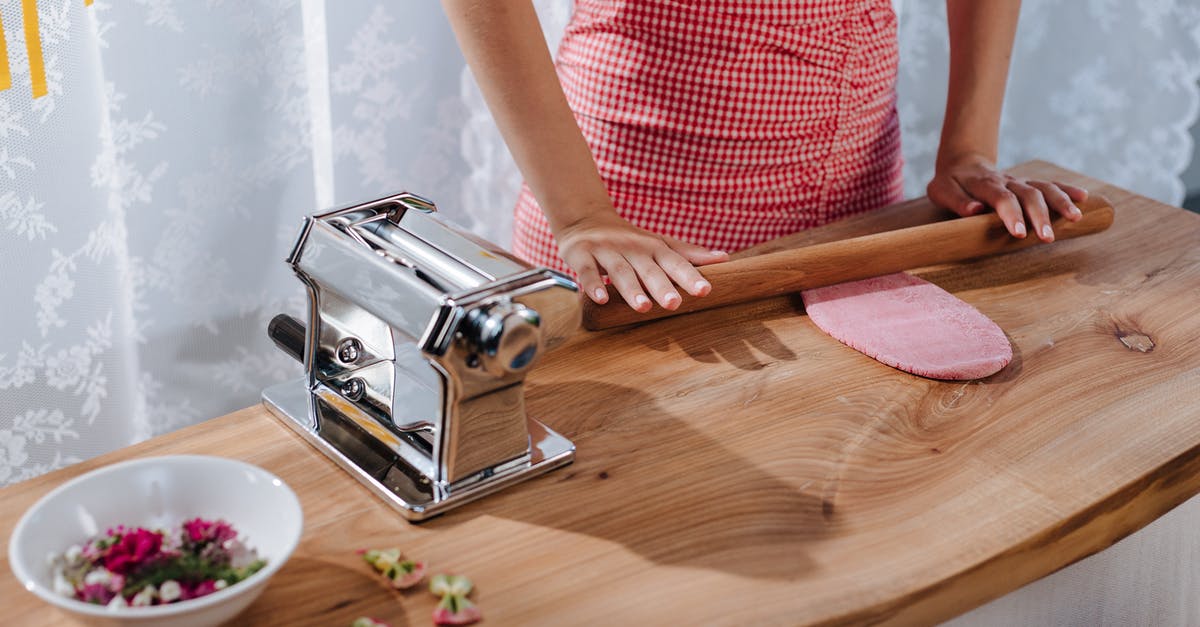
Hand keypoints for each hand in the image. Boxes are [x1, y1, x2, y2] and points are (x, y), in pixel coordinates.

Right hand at [555, 212, 728, 311]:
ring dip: (632, 289)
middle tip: (675, 304)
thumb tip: (725, 259)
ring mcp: (607, 251)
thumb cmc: (630, 240)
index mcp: (654, 248)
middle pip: (649, 269)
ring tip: (643, 307)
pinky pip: (587, 271)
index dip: (690, 276)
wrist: (585, 219)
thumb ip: (689, 253)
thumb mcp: (660, 243)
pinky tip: (601, 299)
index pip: (675, 262)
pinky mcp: (582, 255)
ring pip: (620, 271)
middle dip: (662, 286)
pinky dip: (593, 284)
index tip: (705, 291)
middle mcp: (633, 249)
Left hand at [927, 153, 1088, 241]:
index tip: (1020, 233)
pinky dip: (1067, 190)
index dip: (1011, 214)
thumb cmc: (949, 183)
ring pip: (1043, 188)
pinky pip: (1050, 184)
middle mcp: (1006, 181)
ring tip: (1075, 219)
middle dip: (1040, 216)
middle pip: (1028, 195)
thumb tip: (974, 210)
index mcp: (984, 184)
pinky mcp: (1028, 183)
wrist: (962, 164)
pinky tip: (1084, 199)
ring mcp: (1019, 181)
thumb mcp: (941, 190)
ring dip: (1060, 203)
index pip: (1001, 198)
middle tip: (1048, 237)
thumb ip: (957, 201)